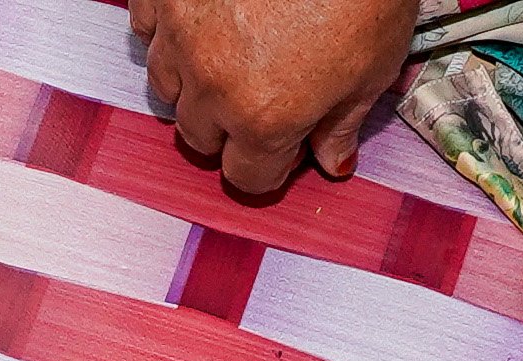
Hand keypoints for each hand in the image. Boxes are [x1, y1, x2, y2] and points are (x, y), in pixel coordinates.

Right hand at [130, 0, 410, 198]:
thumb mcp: (374, 63)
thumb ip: (345, 120)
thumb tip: (333, 158)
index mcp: (267, 117)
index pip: (248, 178)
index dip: (273, 164)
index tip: (290, 141)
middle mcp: (214, 84)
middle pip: (202, 138)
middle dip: (232, 127)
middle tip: (267, 91)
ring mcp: (182, 33)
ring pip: (168, 88)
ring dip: (197, 83)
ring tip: (235, 54)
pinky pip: (149, 31)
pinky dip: (172, 32)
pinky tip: (209, 20)